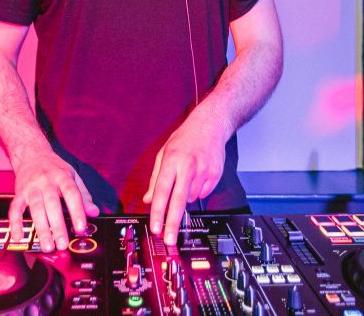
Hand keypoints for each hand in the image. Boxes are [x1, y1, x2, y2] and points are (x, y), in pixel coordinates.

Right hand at [8, 150, 99, 251]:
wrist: (31, 153)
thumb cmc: (54, 168)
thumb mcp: (72, 175)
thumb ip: (83, 195)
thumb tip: (94, 212)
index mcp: (62, 176)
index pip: (72, 194)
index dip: (77, 211)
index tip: (81, 228)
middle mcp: (46, 181)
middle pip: (53, 204)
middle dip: (58, 226)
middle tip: (63, 244)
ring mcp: (31, 187)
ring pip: (35, 209)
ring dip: (41, 229)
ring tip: (47, 246)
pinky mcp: (19, 193)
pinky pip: (15, 209)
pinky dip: (15, 223)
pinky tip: (19, 237)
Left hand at [142, 105, 229, 245]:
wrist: (211, 125)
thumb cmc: (185, 138)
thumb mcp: (164, 152)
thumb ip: (156, 178)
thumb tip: (148, 199)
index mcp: (172, 160)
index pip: (162, 190)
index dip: (158, 211)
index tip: (156, 227)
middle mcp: (188, 166)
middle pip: (178, 200)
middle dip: (173, 222)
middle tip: (169, 240)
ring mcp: (204, 171)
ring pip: (191, 198)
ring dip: (185, 196)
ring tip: (187, 177)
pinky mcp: (215, 175)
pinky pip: (203, 193)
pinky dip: (197, 191)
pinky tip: (197, 176)